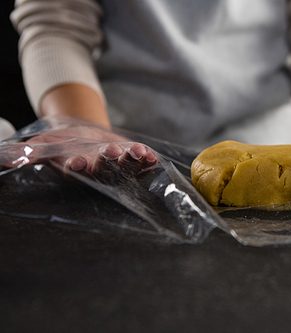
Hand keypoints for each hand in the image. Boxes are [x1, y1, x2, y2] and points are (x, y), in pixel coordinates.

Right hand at [2, 122, 157, 181]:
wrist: (84, 136)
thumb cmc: (62, 144)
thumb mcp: (43, 145)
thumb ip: (27, 154)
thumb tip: (6, 160)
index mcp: (75, 170)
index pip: (76, 172)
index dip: (79, 167)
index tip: (78, 161)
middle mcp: (98, 172)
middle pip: (105, 171)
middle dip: (109, 162)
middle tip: (111, 152)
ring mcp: (117, 168)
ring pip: (126, 168)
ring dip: (132, 160)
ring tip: (136, 150)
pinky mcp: (132, 161)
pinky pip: (141, 164)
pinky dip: (147, 160)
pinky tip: (152, 155)